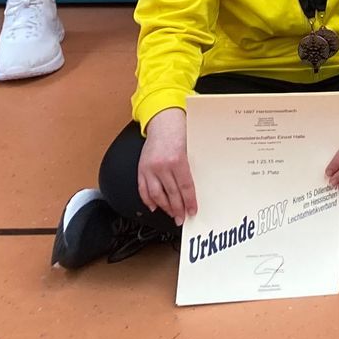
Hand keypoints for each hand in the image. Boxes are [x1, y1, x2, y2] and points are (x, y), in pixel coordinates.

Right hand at [138, 108, 197, 223]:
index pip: (185, 187)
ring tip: (171, 214)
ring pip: (156, 195)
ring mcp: (150, 168)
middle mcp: (162, 165)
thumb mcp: (191, 148)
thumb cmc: (180, 131)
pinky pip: (143, 189)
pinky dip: (148, 200)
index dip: (189, 202)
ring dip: (164, 207)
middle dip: (177, 209)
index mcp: (178, 159)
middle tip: (181, 218)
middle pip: (171, 194)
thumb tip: (197, 188)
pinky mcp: (141, 168)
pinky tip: (155, 206)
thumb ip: (192, 167)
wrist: (163, 120)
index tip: (192, 211)